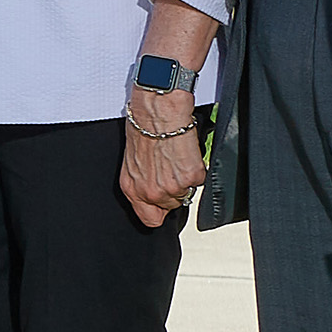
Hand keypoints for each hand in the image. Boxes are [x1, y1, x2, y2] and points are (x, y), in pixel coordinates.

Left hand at [118, 93, 204, 227]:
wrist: (158, 112)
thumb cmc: (142, 128)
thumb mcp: (132, 160)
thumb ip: (141, 180)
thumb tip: (152, 185)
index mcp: (132, 189)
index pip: (149, 219)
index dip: (159, 211)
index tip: (163, 205)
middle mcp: (151, 192)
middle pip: (171, 205)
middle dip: (174, 189)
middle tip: (170, 168)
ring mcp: (172, 187)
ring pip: (187, 193)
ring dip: (185, 179)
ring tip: (176, 158)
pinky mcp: (191, 177)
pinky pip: (199, 179)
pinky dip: (196, 167)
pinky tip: (185, 152)